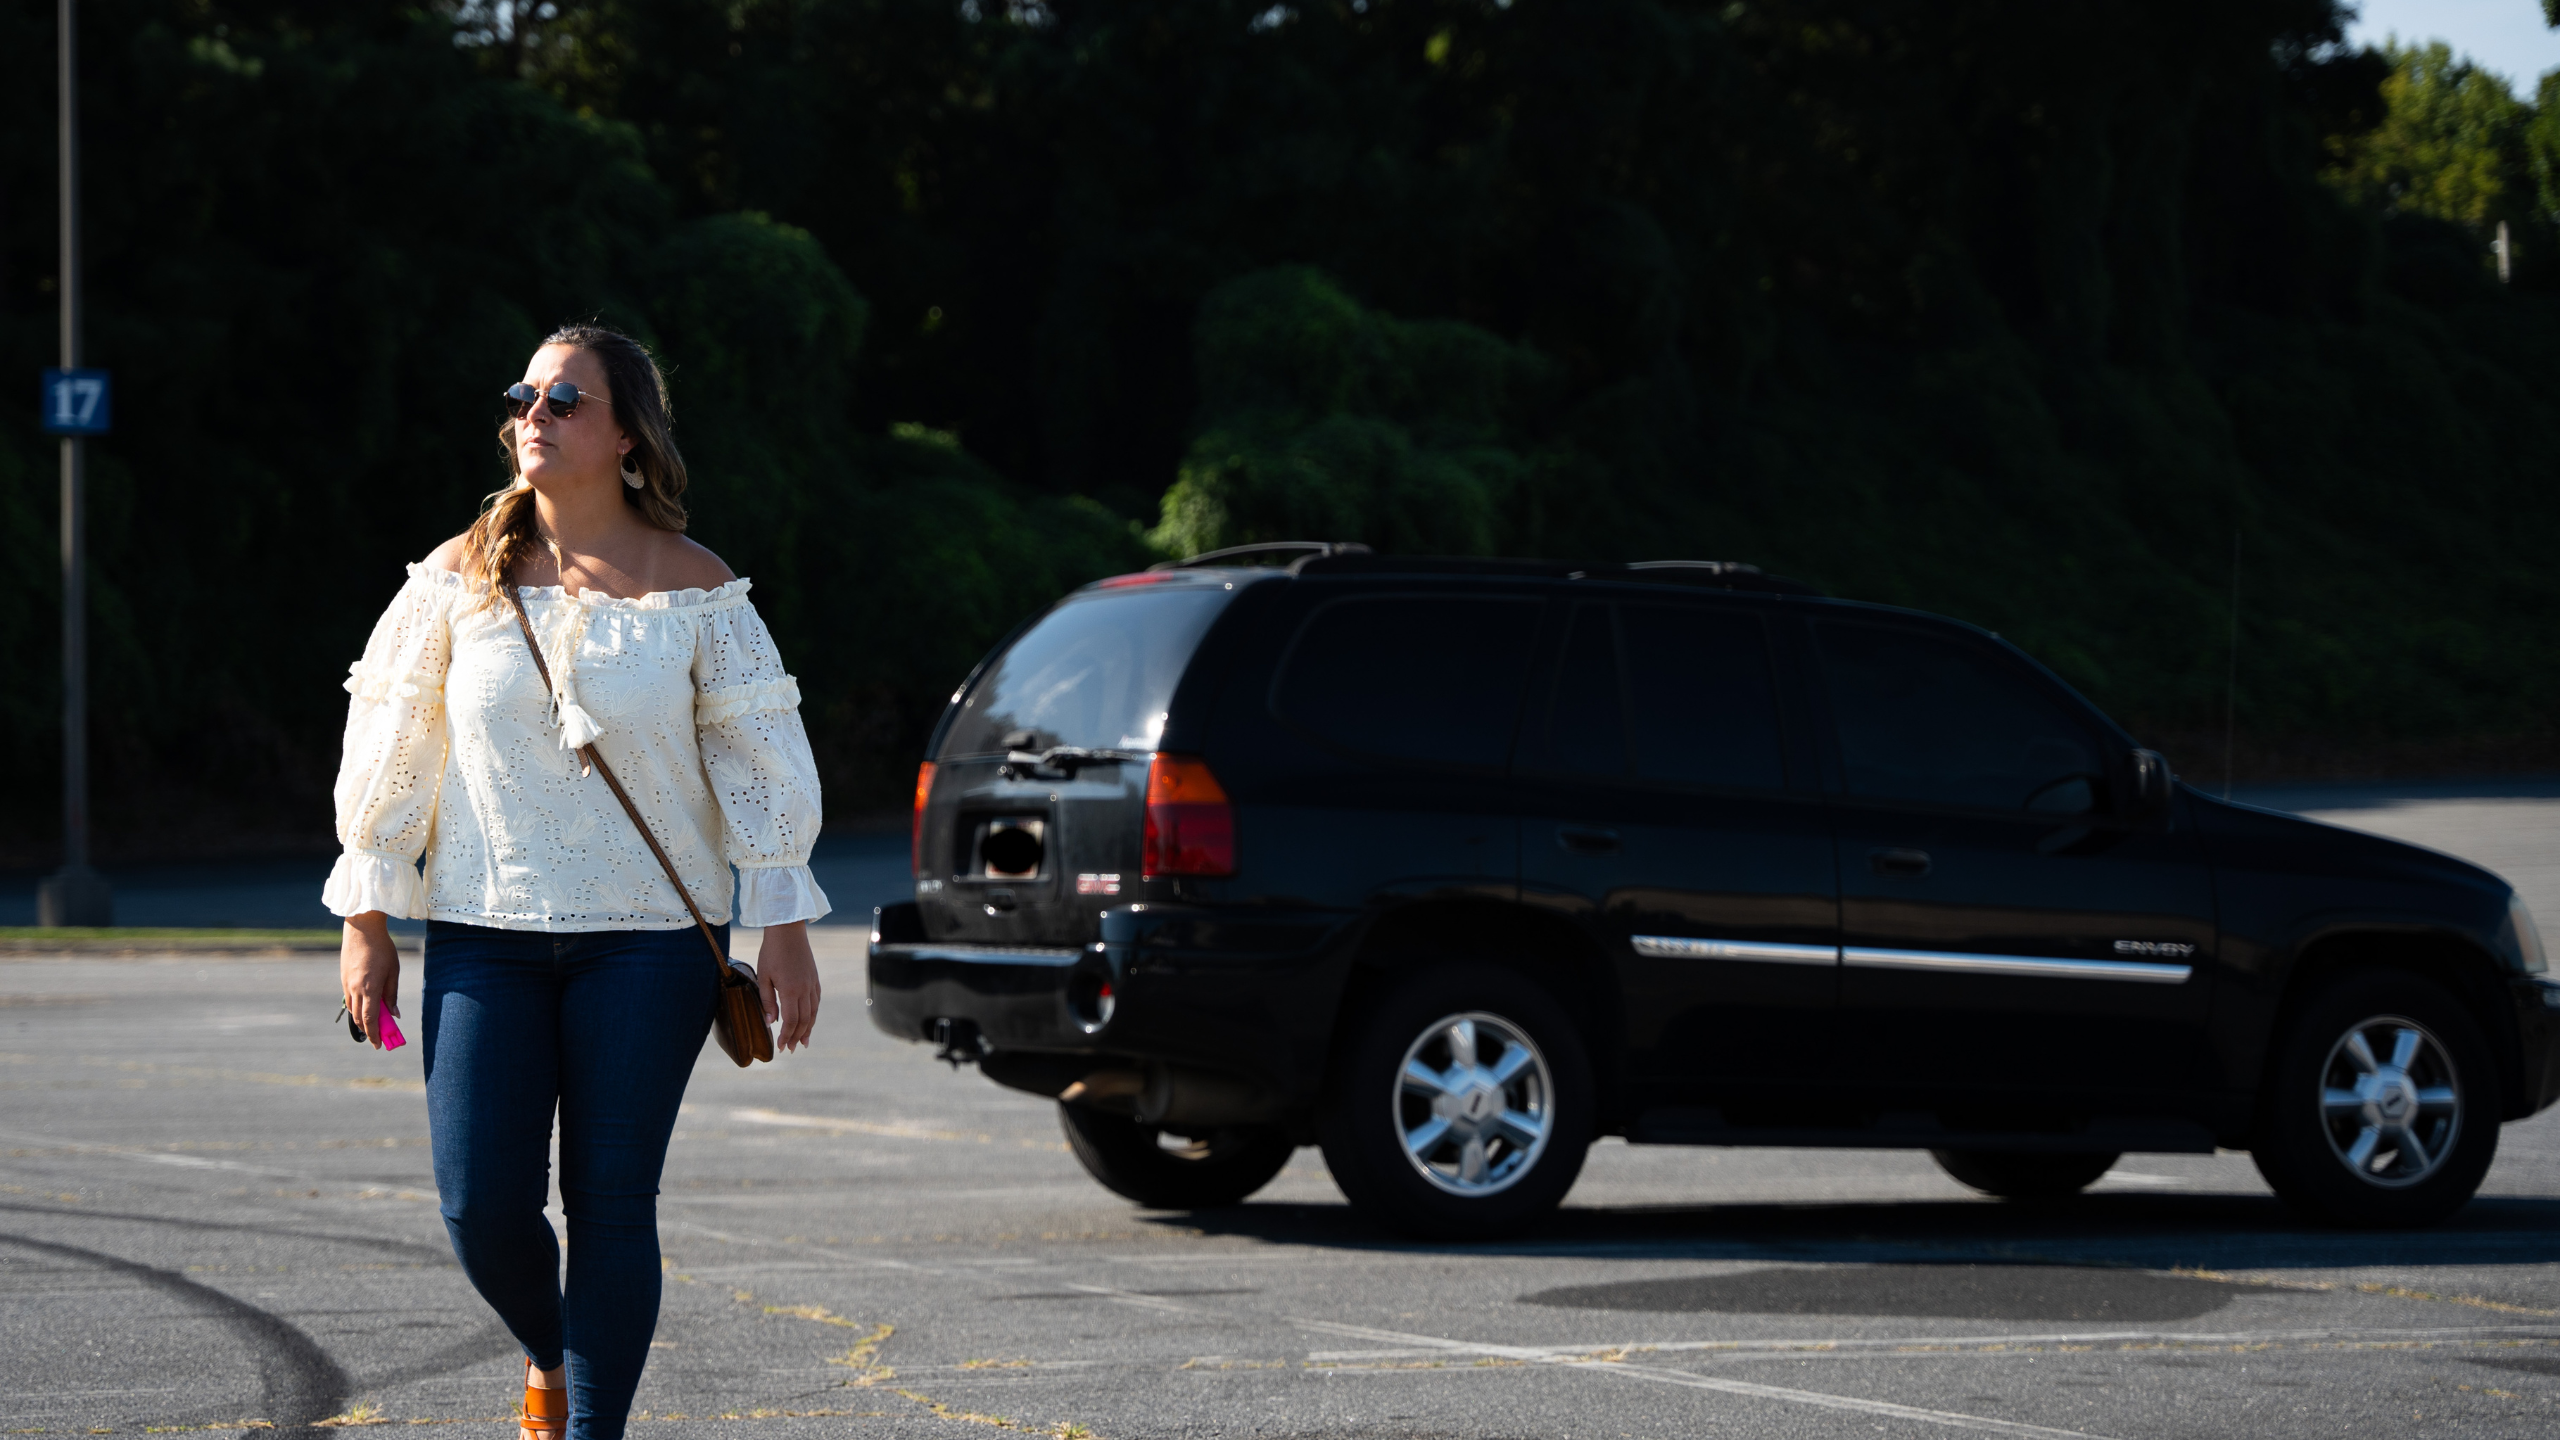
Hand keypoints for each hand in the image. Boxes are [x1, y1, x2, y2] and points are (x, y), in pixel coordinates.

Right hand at [339, 913, 400, 1049]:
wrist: (361, 930)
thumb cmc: (382, 949)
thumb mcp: (393, 971)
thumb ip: (392, 994)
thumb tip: (394, 1014)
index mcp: (369, 989)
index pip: (370, 1019)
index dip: (374, 1034)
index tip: (378, 1045)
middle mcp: (355, 990)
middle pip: (359, 1018)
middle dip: (369, 1031)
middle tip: (379, 1038)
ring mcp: (346, 984)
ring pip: (352, 1010)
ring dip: (362, 1021)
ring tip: (374, 1025)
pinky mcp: (343, 979)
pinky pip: (349, 1000)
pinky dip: (357, 1008)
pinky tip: (366, 1008)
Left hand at [754, 922, 820, 1051]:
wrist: (788, 931)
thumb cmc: (771, 952)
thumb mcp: (764, 977)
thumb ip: (767, 1001)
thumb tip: (770, 1022)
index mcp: (790, 990)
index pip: (790, 1021)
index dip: (786, 1036)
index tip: (782, 1047)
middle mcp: (805, 989)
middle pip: (804, 1020)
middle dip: (797, 1037)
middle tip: (792, 1049)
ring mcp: (812, 984)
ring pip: (813, 1013)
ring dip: (808, 1029)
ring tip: (804, 1042)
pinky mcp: (815, 979)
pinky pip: (817, 1002)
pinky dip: (814, 1015)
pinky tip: (810, 1021)